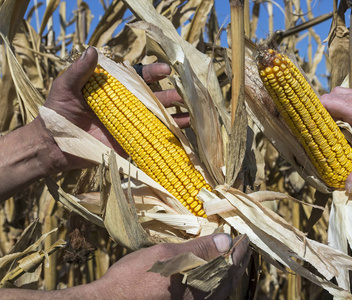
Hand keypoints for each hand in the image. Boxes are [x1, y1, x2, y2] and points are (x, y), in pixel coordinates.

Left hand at [39, 47, 187, 172]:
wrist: (53, 143)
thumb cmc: (58, 111)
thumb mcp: (66, 86)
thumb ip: (79, 70)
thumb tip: (92, 50)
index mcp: (114, 90)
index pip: (137, 78)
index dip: (152, 73)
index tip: (166, 70)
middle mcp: (125, 105)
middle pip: (152, 98)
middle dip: (169, 95)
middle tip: (183, 94)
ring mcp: (129, 124)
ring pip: (156, 117)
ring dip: (173, 115)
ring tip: (189, 114)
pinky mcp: (130, 142)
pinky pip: (151, 138)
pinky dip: (167, 136)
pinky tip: (182, 132)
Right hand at [90, 234, 250, 299]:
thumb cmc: (133, 279)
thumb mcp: (165, 257)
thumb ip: (197, 250)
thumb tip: (226, 239)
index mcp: (199, 285)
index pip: (229, 265)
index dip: (238, 250)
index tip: (245, 237)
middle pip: (228, 280)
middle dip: (237, 262)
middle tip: (243, 247)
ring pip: (220, 290)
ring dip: (228, 273)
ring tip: (232, 259)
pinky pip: (208, 297)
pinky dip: (216, 284)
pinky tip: (212, 276)